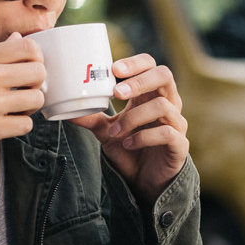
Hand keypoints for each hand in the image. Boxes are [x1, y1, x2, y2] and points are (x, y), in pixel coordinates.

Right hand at [0, 34, 45, 162]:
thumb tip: (18, 38)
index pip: (29, 46)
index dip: (37, 58)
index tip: (29, 69)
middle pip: (39, 71)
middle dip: (37, 83)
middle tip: (24, 91)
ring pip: (37, 99)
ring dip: (30, 107)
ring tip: (16, 108)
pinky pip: (26, 124)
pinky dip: (19, 126)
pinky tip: (6, 123)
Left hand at [70, 53, 188, 201]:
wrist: (145, 181)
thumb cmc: (130, 148)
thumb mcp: (106, 132)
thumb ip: (91, 118)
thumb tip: (65, 110)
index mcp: (150, 94)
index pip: (150, 65)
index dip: (135, 63)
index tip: (114, 70)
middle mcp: (167, 103)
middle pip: (164, 75)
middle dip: (140, 81)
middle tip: (117, 92)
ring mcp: (176, 123)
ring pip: (162, 106)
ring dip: (133, 117)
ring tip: (115, 132)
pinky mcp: (180, 144)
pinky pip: (166, 133)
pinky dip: (143, 137)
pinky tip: (128, 144)